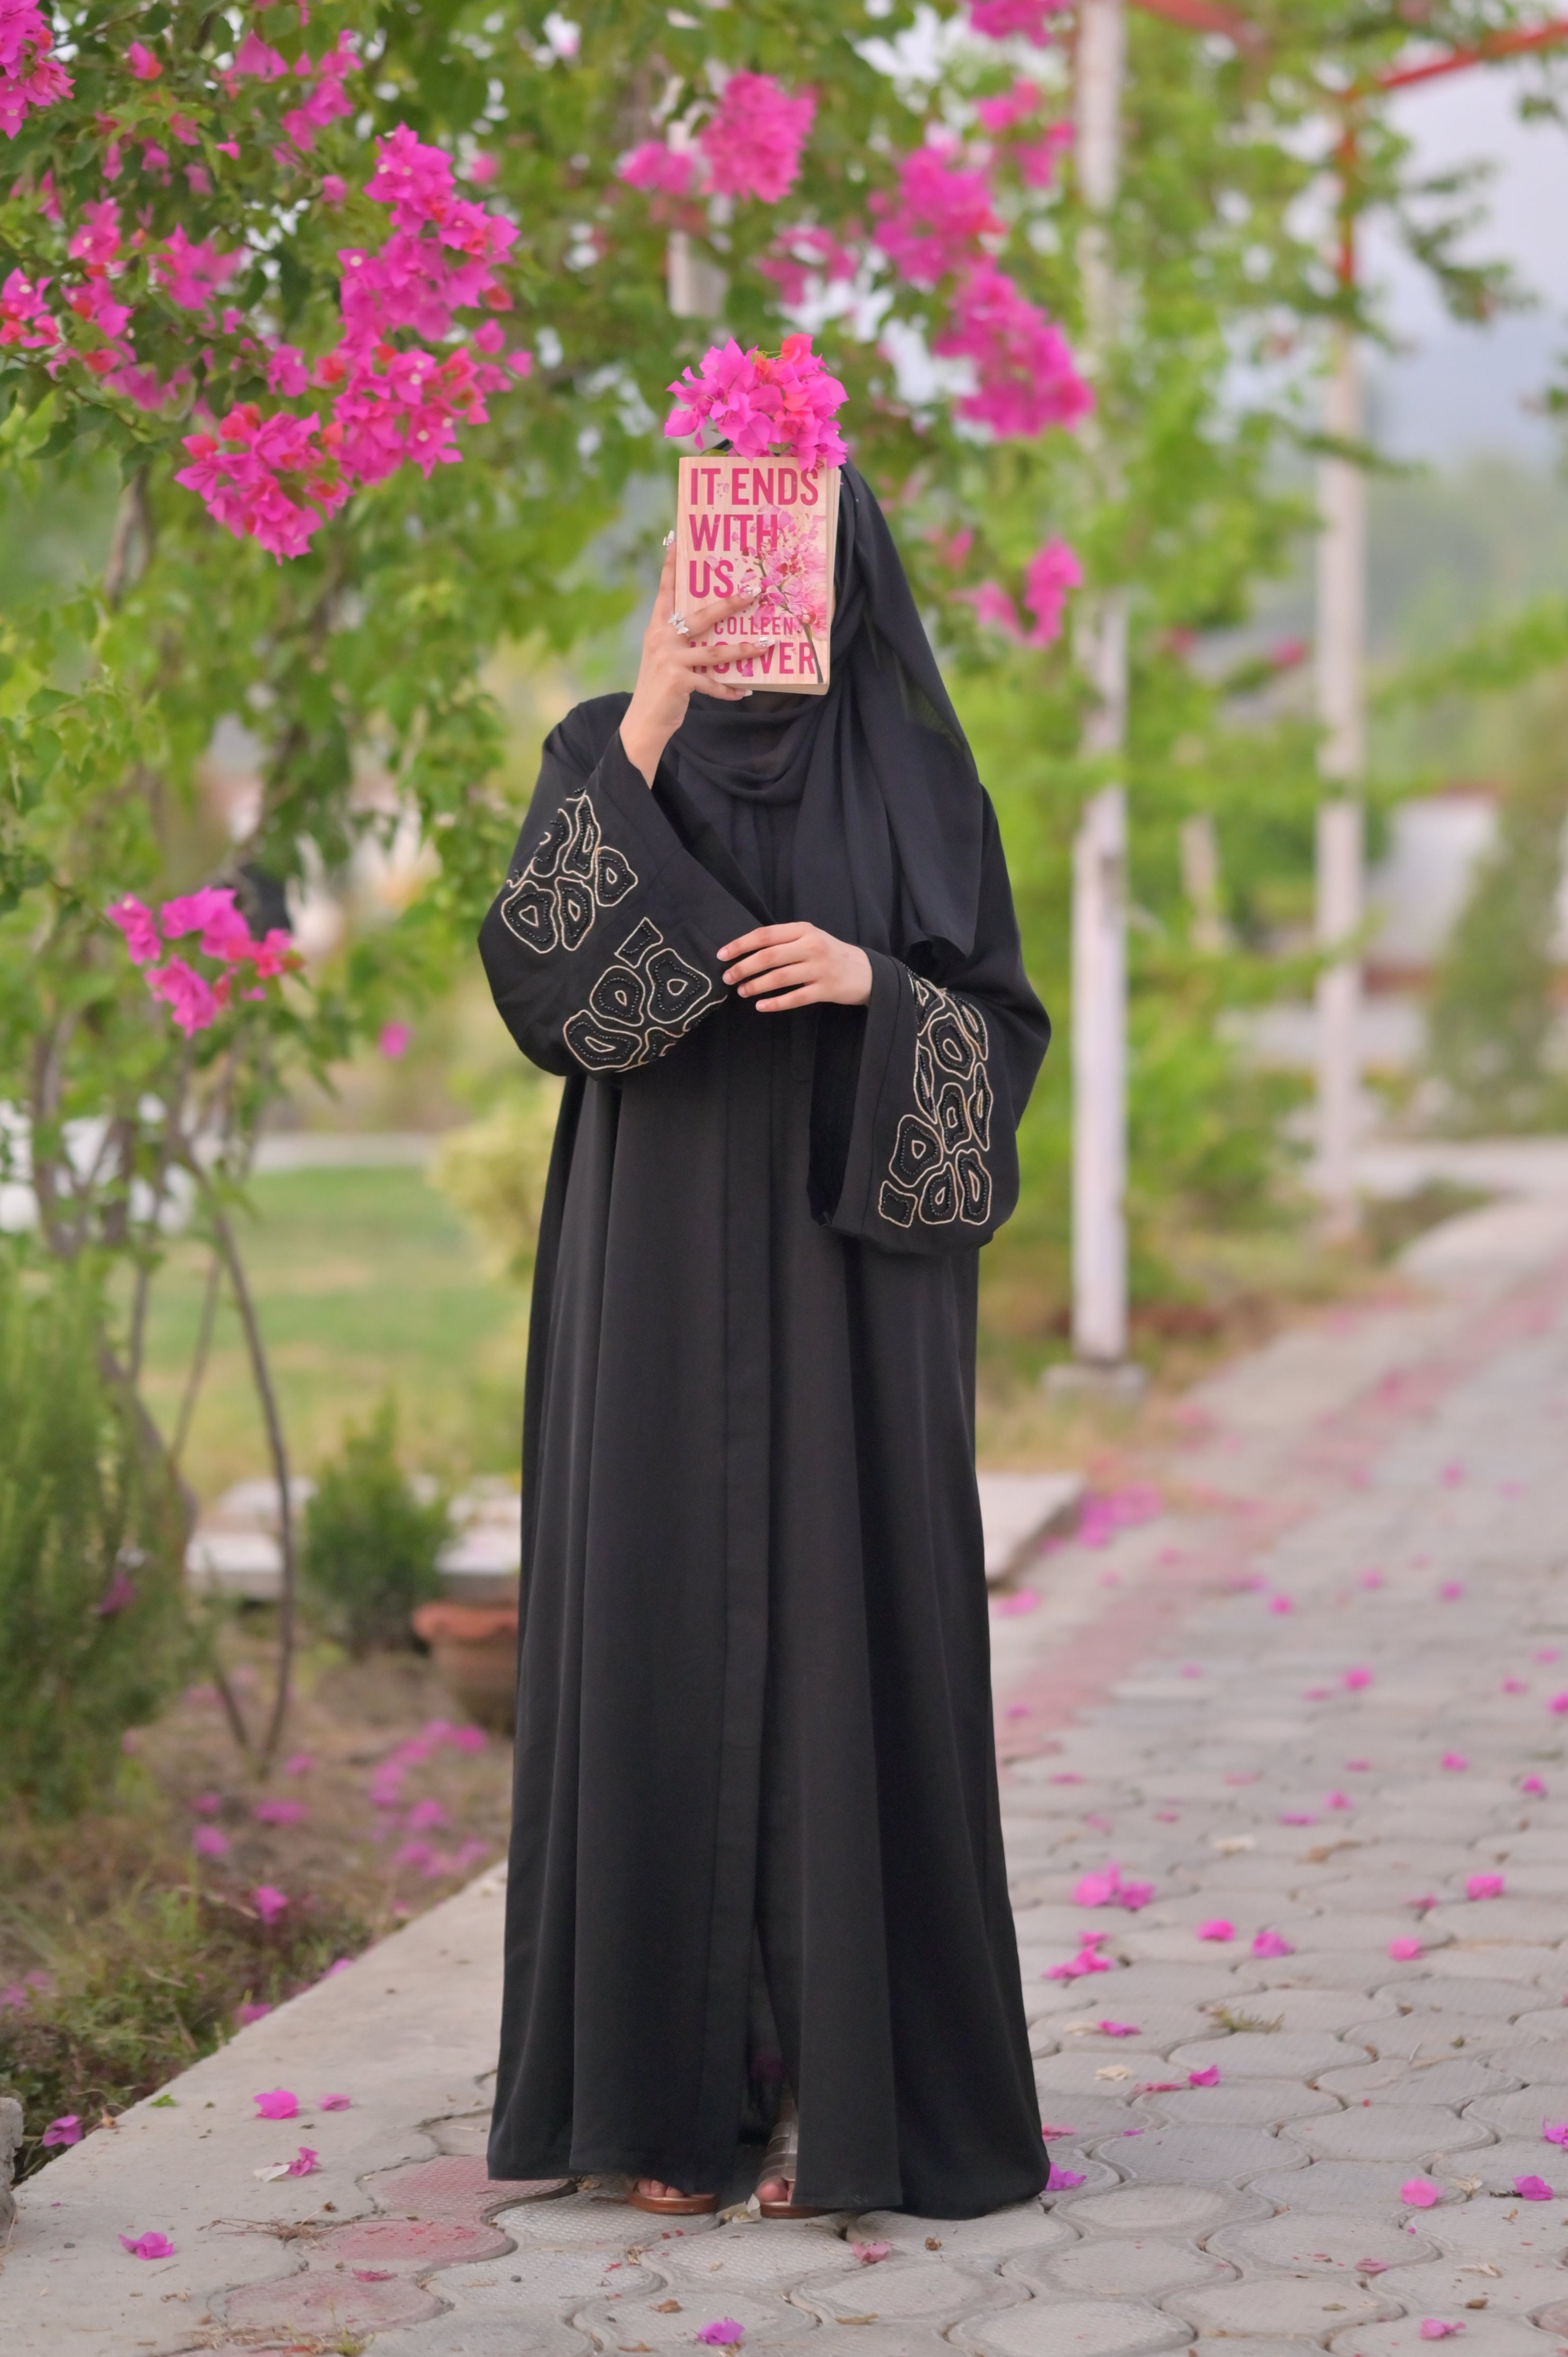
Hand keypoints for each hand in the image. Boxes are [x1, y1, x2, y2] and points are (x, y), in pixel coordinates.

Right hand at [619, 541, 764, 784]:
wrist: (642, 723)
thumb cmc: (658, 690)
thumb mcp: (664, 660)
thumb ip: (683, 644)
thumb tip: (715, 635)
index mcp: (657, 628)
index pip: (665, 591)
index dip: (670, 565)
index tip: (674, 538)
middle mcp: (662, 638)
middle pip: (702, 615)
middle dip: (731, 602)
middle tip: (754, 590)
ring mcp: (670, 659)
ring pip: (716, 651)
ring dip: (744, 649)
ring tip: (767, 644)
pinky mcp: (679, 681)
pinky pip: (713, 683)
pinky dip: (730, 690)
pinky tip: (745, 692)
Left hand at [718, 922, 872, 1012]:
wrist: (865, 971)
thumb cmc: (829, 954)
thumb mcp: (810, 938)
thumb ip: (784, 940)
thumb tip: (746, 950)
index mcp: (804, 930)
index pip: (765, 935)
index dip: (740, 945)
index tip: (722, 955)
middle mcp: (812, 947)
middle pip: (769, 957)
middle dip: (743, 968)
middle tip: (728, 977)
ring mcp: (820, 969)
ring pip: (779, 978)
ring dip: (756, 986)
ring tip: (742, 991)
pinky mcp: (826, 990)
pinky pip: (795, 998)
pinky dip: (775, 1003)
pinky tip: (761, 1006)